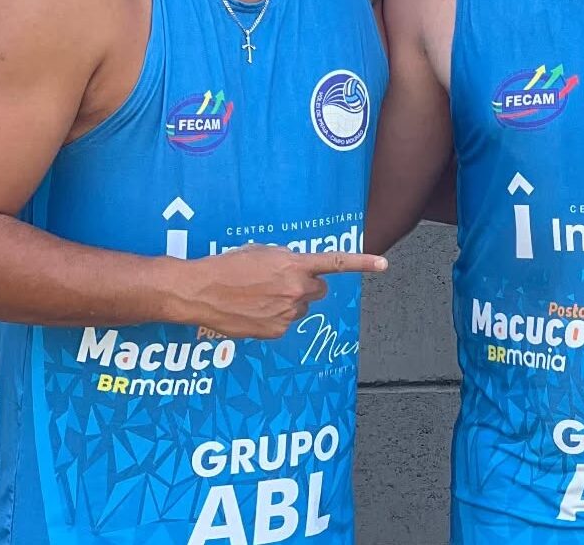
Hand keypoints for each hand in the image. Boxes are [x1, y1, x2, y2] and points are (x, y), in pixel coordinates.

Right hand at [178, 245, 386, 338]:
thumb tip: (298, 269)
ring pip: (301, 308)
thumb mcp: (261, 252)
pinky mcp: (276, 331)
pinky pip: (285, 323)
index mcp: (295, 265)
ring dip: (288, 302)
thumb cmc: (228, 266)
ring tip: (259, 296)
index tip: (383, 264)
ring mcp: (288, 313)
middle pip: (318, 290)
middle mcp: (296, 290)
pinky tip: (253, 310)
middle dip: (305, 286)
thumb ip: (287, 260)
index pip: (335, 263)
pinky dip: (274, 318)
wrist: (201, 291)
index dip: (362, 263)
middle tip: (280, 283)